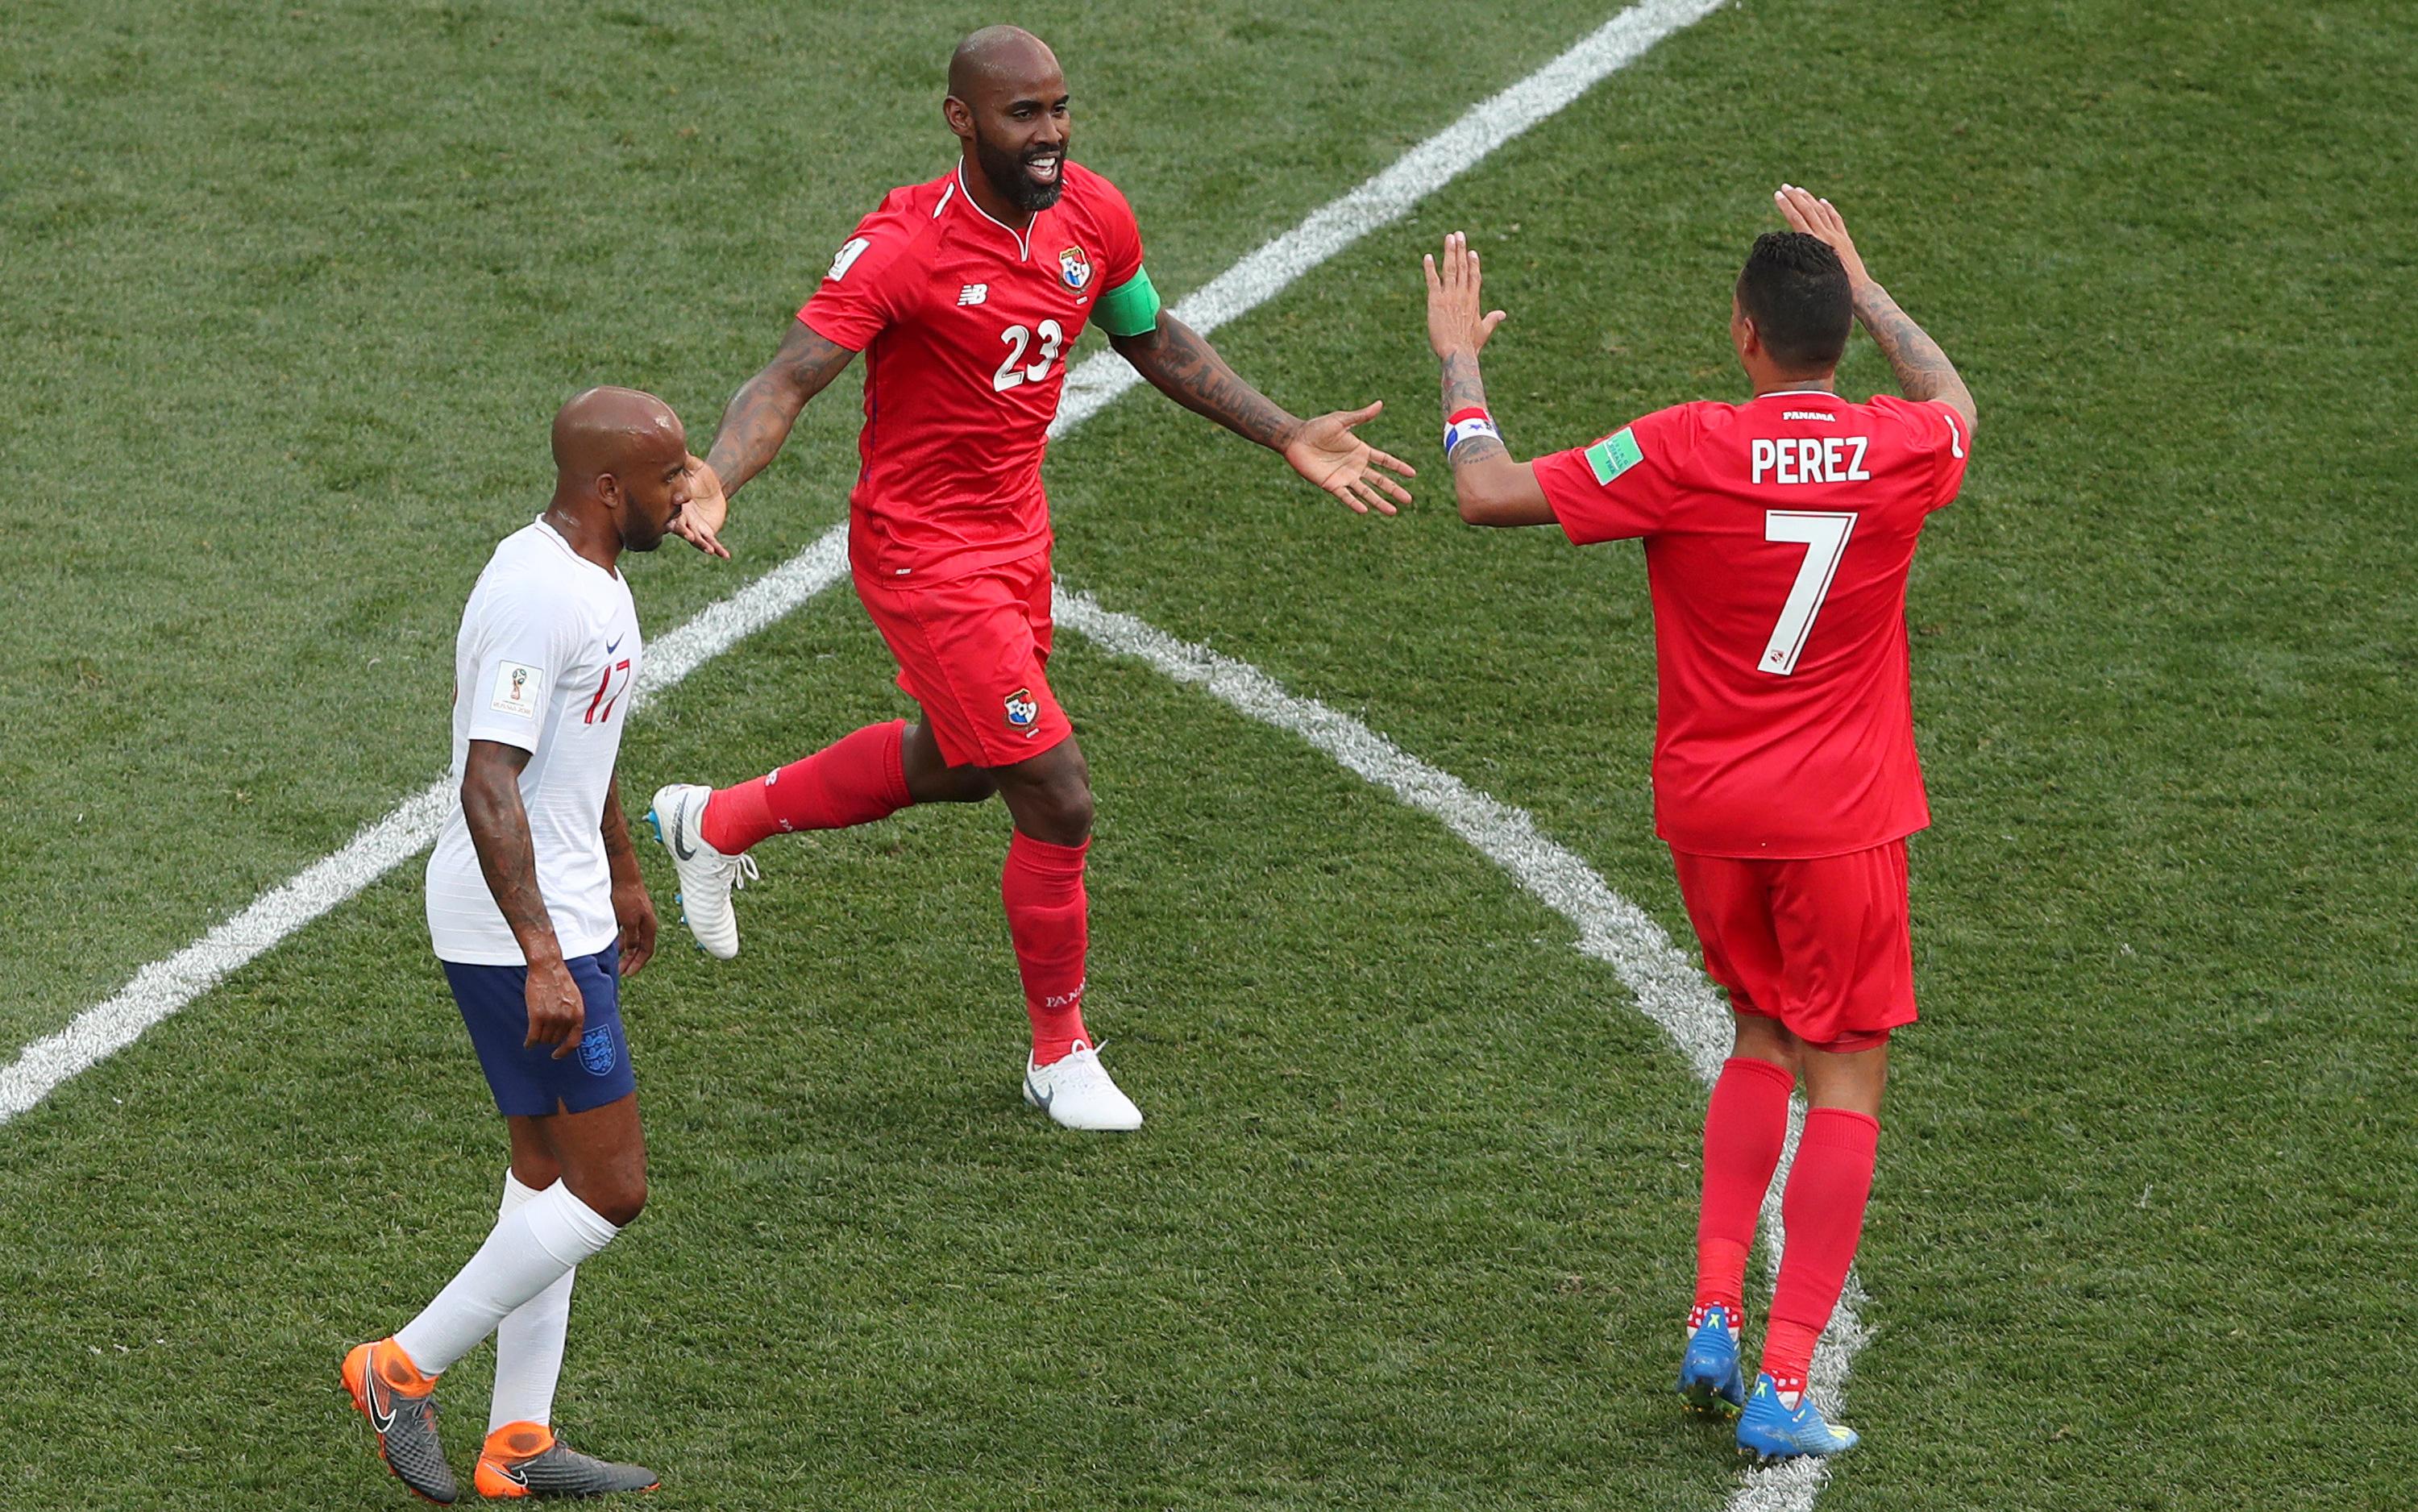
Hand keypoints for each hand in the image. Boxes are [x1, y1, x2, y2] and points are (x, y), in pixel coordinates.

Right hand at [523, 957, 586, 1059]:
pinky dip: (529, 1043)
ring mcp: (552, 1018)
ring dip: (539, 1038)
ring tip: (535, 1032)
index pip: (574, 1042)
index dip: (565, 1051)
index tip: (557, 1055)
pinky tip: (527, 1044)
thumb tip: (570, 1031)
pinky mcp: (537, 1016)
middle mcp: (567, 1019)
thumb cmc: (560, 981)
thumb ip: (573, 1015)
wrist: (548, 967)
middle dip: (549, 1038)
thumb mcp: (575, 999)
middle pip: (555, 1040)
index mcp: (578, 1015)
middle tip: (543, 1031)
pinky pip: (533, 1037)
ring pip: (544, 1039)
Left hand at [612, 881, 656, 978]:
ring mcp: (637, 918)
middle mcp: (645, 923)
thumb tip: (631, 950)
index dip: (638, 963)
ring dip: (624, 951)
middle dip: (630, 960)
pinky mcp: (628, 912)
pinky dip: (620, 940)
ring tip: (613, 960)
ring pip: (632, 940)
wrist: (623, 875)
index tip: (628, 973)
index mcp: (649, 926)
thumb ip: (632, 937)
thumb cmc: (627, 896)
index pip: (647, 951)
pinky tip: (610, 944)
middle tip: (620, 971)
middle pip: (640, 947)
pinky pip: (626, 932)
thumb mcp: (629, 921)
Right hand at [670, 455, 730, 559]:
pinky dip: (718, 549)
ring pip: (698, 539)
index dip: (671, 520)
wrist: (713, 483)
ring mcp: (694, 528)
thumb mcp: (690, 465)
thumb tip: (676, 446)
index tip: (672, 524)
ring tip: (710, 550)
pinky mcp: (707, 532)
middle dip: (686, 534)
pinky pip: (712, 542)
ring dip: (703, 545)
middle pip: (682, 529)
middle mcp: (682, 519)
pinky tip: (725, 556)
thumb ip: (682, 459)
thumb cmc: (696, 472)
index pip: (669, 515)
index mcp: (673, 505)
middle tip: (691, 537)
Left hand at [1282, 403, 1414, 515]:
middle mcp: (1355, 466)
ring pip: (1366, 492)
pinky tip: (1365, 510)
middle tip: (1409, 499)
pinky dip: (1355, 503)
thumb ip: (1361, 416)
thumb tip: (1380, 404)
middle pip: (1380, 480)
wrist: (1296, 439)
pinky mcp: (1331, 485)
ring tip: (1393, 511)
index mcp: (1361, 451)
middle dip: (1394, 490)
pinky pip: (1346, 496)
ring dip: (1380, 502)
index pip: (1384, 461)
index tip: (1412, 474)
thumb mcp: (1341, 420)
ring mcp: (1345, 477)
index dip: (1398, 467)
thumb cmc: (1317, 428)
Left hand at [1423, 231, 1506, 358]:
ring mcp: (1449, 296)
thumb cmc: (1470, 346)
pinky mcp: (1436, 301)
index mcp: (1473, 301)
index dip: (1473, 263)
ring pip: (1450, 269)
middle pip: (1462, 267)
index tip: (1472, 251)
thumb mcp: (1484, 331)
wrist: (1457, 353)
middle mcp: (1462, 295)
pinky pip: (1432, 280)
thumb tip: (1503, 313)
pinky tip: (1428, 256)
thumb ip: (1492, 319)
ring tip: (1449, 238)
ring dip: (1449, 252)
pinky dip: (1430, 268)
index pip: (1474, 277)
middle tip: (1459, 234)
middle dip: (1461, 250)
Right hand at [1773, 184, 1872, 290]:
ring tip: (1799, 190)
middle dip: (1795, 197)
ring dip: (1809, 199)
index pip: (1796, 219)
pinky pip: (1836, 220)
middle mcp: (1826, 237)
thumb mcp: (1813, 275)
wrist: (1859, 292)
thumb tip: (1787, 249)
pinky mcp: (1845, 240)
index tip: (1777, 195)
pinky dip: (1828, 209)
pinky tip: (1822, 201)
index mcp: (1815, 244)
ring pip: (1821, 212)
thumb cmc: (1834, 289)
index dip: (1786, 206)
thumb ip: (1803, 260)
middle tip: (1784, 187)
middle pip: (1808, 211)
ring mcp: (1837, 237)